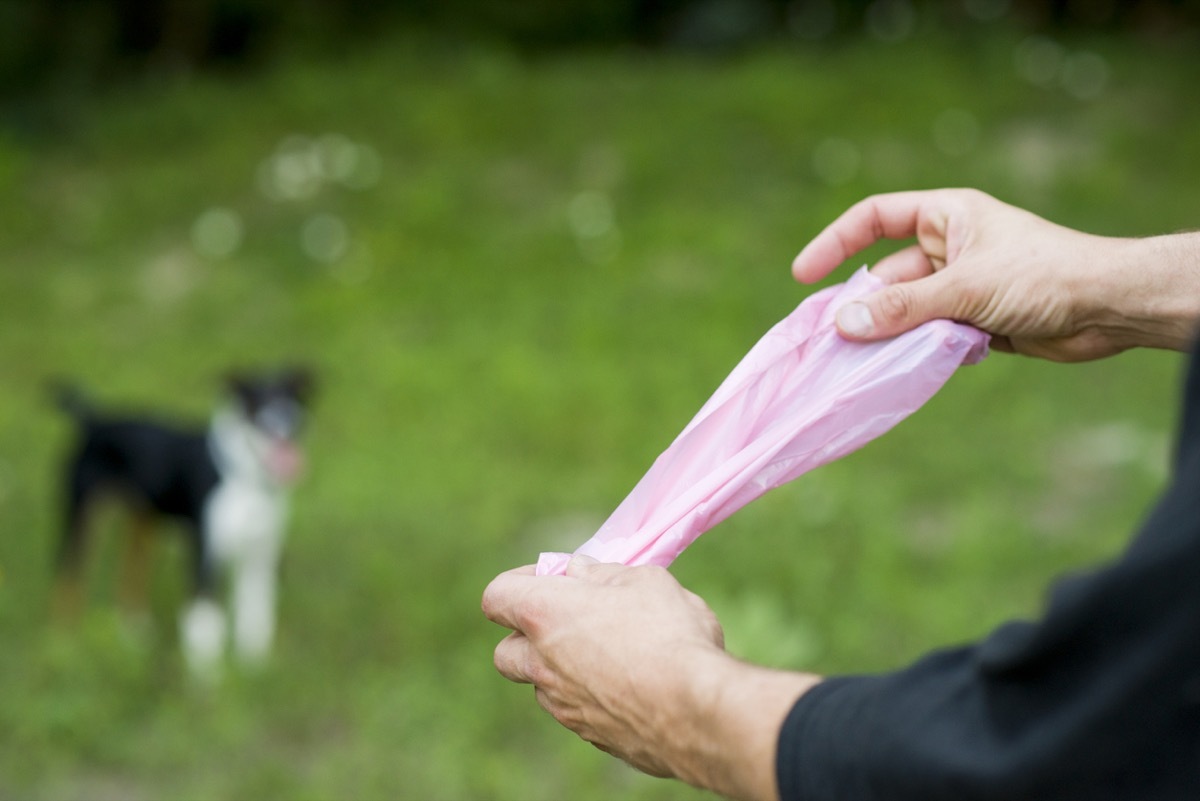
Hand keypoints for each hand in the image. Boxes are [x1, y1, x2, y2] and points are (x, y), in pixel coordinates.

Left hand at [482, 557, 818, 800]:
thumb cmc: (670, 633)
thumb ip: (603, 575)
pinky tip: (633, 685)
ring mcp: (564, 706)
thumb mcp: (644, 580)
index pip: (496, 597)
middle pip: (506, 651)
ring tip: (613, 653)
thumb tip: (579, 572)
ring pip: (543, 685)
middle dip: (529, 636)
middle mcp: (542, 664)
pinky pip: (577, 710)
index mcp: (546, 615)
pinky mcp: (591, 735)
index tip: (553, 577)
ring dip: (562, 668)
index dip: (519, 582)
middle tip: (572, 621)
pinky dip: (591, 696)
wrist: (697, 711)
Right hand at [792, 188, 1199, 360]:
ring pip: (905, 312)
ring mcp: (960, 287)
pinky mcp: (973, 322)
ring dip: (887, 335)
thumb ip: (902, 308)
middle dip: (861, 306)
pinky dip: (912, 352)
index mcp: (947, 216)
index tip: (804, 274)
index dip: (836, 242)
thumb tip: (843, 323)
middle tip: (830, 339)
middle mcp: (949, 249)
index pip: (875, 218)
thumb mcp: (964, 288)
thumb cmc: (1042, 276)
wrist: (1108, 309)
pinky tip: (898, 370)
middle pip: (886, 276)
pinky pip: (927, 336)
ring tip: (858, 361)